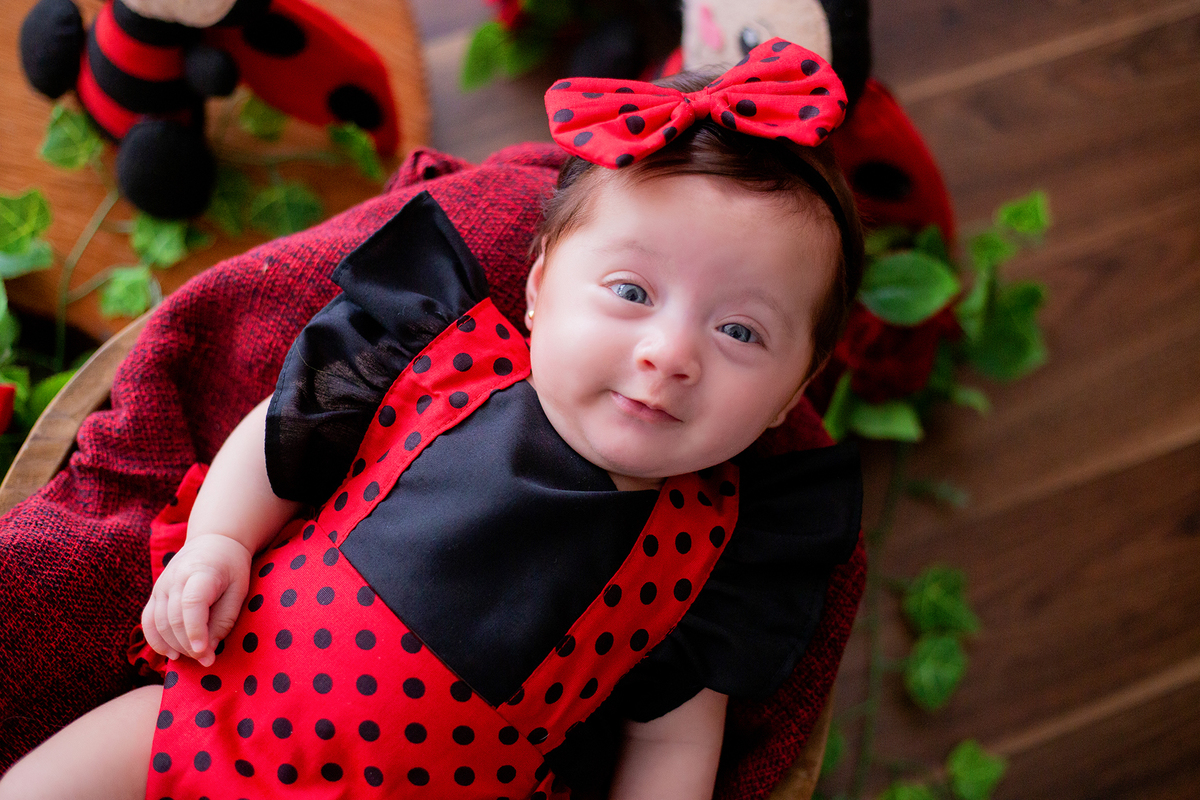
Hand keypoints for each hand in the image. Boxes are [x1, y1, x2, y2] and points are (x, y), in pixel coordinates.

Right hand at [140, 534, 251, 667]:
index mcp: (201, 572)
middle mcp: (175, 578)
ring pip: (158, 623)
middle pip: (174, 618)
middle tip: (207, 660)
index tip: (204, 653)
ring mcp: (160, 585)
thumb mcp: (239, 590)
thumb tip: (207, 650)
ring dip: (174, 645)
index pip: (192, 604)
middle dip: (189, 645)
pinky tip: (171, 653)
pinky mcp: (154, 594)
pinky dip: (156, 640)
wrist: (213, 542)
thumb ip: (224, 619)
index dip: (195, 631)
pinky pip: (148, 621)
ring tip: (193, 657)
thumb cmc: (231, 568)